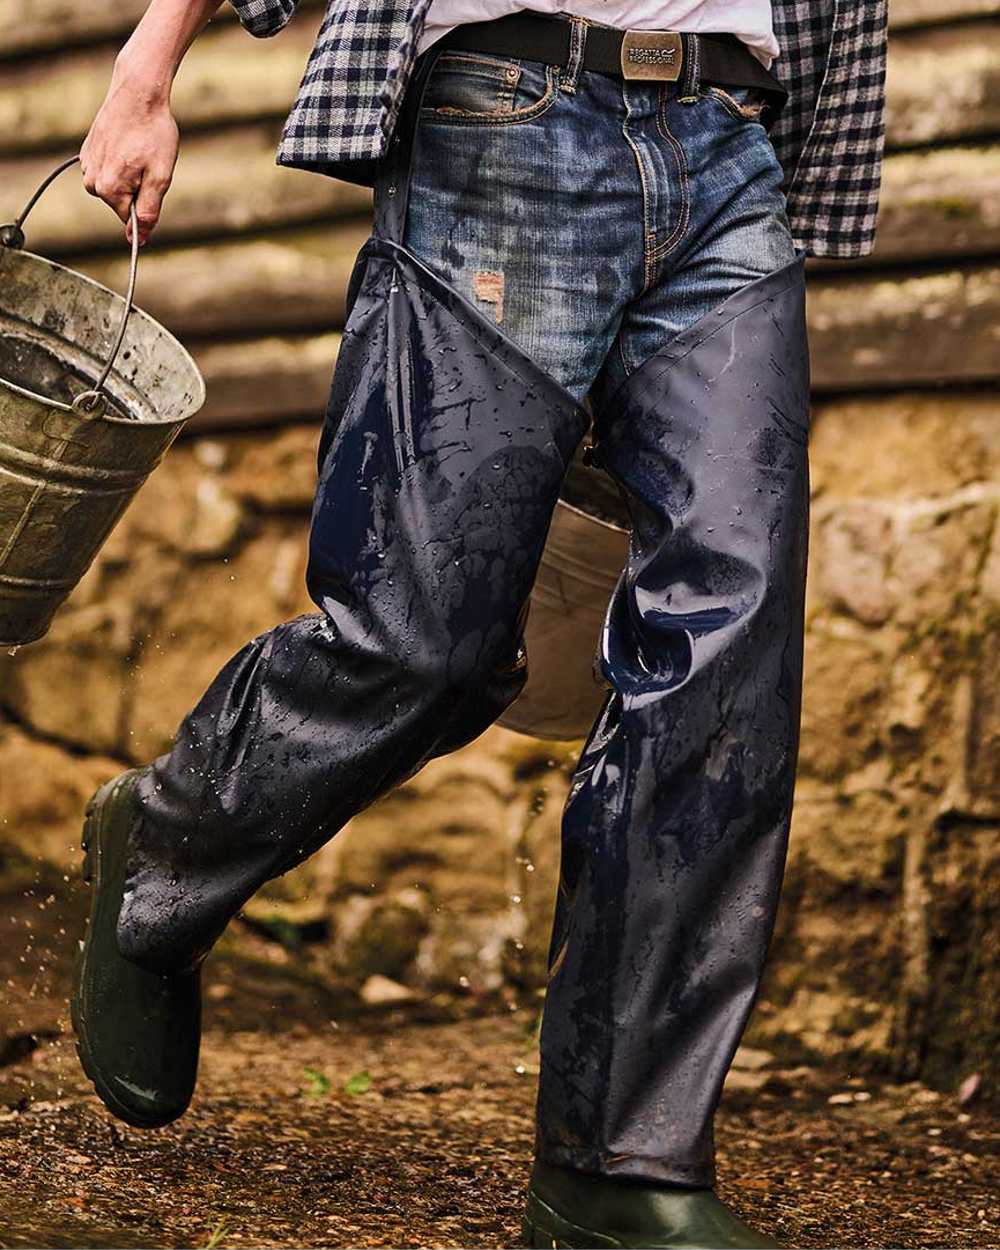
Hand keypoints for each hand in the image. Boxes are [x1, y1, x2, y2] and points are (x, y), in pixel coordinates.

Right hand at [79, 58, 179, 246]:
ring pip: (115, 187)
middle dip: (139, 189)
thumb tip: (138, 240)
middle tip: (148, 162)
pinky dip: (121, 162)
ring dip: (131, 175)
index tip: (153, 182)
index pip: (130, 219)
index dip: (147, 205)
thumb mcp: (160, 178)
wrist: (138, 93)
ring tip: (138, 150)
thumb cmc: (153, 134)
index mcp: (108, 190)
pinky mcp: (87, 152)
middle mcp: (91, 181)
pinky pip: (109, 170)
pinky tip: (127, 144)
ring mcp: (87, 165)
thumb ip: (148, 212)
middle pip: (122, 203)